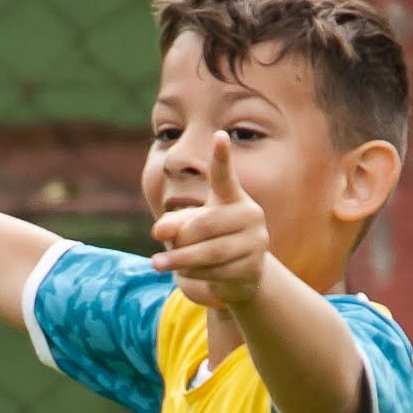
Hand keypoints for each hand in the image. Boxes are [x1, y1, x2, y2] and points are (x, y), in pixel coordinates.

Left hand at [150, 132, 268, 309]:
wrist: (241, 276)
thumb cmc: (211, 241)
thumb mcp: (189, 228)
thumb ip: (174, 224)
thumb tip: (158, 231)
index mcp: (233, 197)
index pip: (225, 176)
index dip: (222, 157)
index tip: (220, 136)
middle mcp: (250, 214)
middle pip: (207, 223)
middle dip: (180, 237)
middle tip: (156, 245)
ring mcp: (256, 240)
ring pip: (211, 251)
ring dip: (180, 259)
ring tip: (157, 264)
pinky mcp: (254, 266)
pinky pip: (218, 270)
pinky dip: (194, 273)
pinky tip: (183, 273)